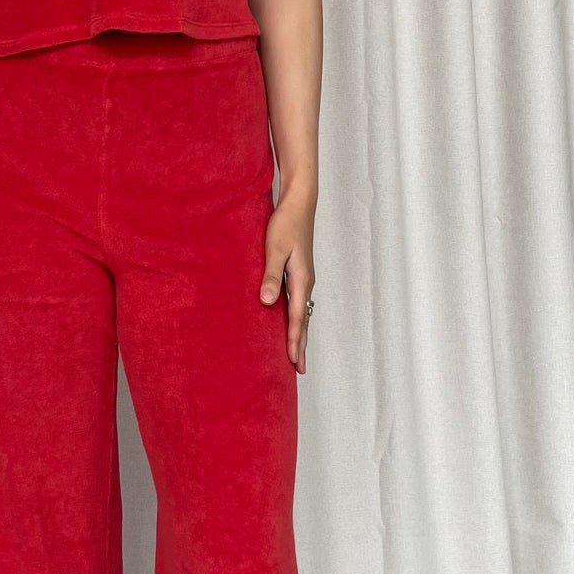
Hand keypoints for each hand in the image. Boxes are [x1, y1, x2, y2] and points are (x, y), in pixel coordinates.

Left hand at [259, 191, 315, 373]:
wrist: (299, 203)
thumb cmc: (285, 224)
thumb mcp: (274, 249)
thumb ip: (271, 276)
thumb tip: (267, 302)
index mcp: (301, 279)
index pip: (298, 317)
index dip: (295, 340)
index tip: (294, 362)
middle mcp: (306, 282)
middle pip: (304, 320)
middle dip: (302, 345)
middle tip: (300, 370)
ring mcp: (304, 277)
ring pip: (303, 313)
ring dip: (301, 334)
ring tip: (297, 354)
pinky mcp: (299, 272)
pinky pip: (299, 302)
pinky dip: (297, 318)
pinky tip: (291, 323)